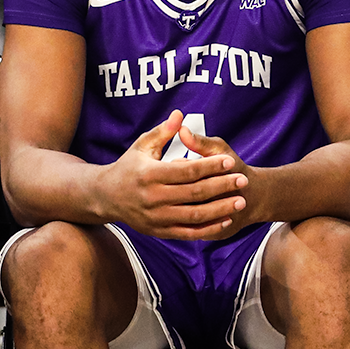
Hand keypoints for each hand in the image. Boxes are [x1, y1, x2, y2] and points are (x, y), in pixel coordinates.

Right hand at [95, 111, 249, 239]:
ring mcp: (156, 217)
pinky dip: (208, 228)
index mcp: (150, 174)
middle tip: (243, 181)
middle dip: (222, 187)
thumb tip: (181, 115)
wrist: (106, 197)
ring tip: (241, 201)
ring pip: (194, 216)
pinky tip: (225, 219)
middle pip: (194, 193)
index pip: (187, 170)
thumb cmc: (129, 167)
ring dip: (220, 209)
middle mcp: (153, 197)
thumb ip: (163, 132)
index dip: (210, 166)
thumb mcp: (142, 146)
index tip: (230, 161)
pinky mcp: (159, 231)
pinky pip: (188, 232)